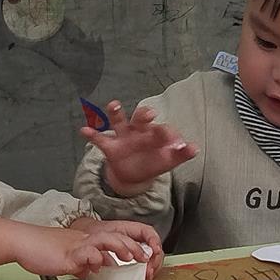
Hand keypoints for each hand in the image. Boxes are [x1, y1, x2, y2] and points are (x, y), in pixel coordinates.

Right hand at [13, 220, 162, 279]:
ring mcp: (77, 245)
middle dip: (133, 245)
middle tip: (145, 257)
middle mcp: (85, 240)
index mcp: (86, 240)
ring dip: (120, 246)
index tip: (140, 256)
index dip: (128, 245)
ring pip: (105, 239)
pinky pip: (86, 253)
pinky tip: (99, 266)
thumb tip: (92, 270)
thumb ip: (82, 263)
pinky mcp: (68, 254)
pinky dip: (95, 258)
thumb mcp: (67, 258)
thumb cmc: (42, 250)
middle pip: (114, 236)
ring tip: (132, 256)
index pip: (112, 238)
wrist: (24, 242)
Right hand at [79, 100, 197, 196]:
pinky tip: (84, 130)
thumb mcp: (168, 160)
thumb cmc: (153, 162)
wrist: (134, 175)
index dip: (168, 133)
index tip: (176, 143)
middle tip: (149, 114)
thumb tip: (196, 148)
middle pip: (140, 118)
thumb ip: (181, 154)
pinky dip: (91, 134)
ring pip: (118, 121)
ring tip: (113, 105)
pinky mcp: (110, 146)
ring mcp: (123, 137)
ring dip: (116, 113)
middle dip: (144, 114)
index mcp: (154, 133)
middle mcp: (138, 130)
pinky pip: (99, 139)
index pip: (161, 128)